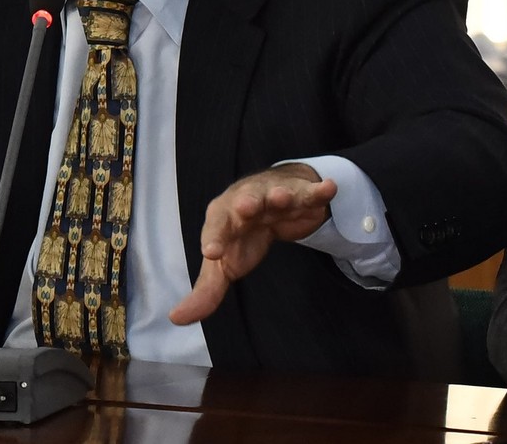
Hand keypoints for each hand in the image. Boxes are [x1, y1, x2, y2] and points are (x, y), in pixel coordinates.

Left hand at [169, 163, 336, 324]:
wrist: (275, 200)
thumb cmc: (242, 234)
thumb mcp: (225, 263)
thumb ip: (206, 291)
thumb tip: (177, 319)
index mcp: (223, 218)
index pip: (215, 228)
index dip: (214, 239)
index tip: (212, 254)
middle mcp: (246, 202)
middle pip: (243, 203)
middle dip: (245, 205)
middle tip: (247, 208)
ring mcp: (274, 196)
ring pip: (276, 194)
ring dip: (279, 195)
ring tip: (282, 197)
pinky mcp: (301, 195)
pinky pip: (310, 193)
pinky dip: (319, 191)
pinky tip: (329, 189)